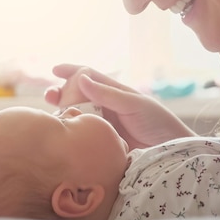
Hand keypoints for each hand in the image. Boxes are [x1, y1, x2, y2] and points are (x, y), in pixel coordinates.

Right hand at [44, 64, 195, 148]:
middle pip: (77, 96)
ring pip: (77, 114)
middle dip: (61, 93)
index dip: (72, 71)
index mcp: (114, 92)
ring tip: (54, 114)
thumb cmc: (156, 121)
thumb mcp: (134, 104)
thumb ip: (108, 94)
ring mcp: (103, 124)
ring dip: (63, 112)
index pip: (89, 77)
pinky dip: (72, 131)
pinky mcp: (102, 142)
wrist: (169, 149)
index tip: (55, 69)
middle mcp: (106, 107)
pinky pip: (83, 134)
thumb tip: (81, 79)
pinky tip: (64, 132)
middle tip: (50, 96)